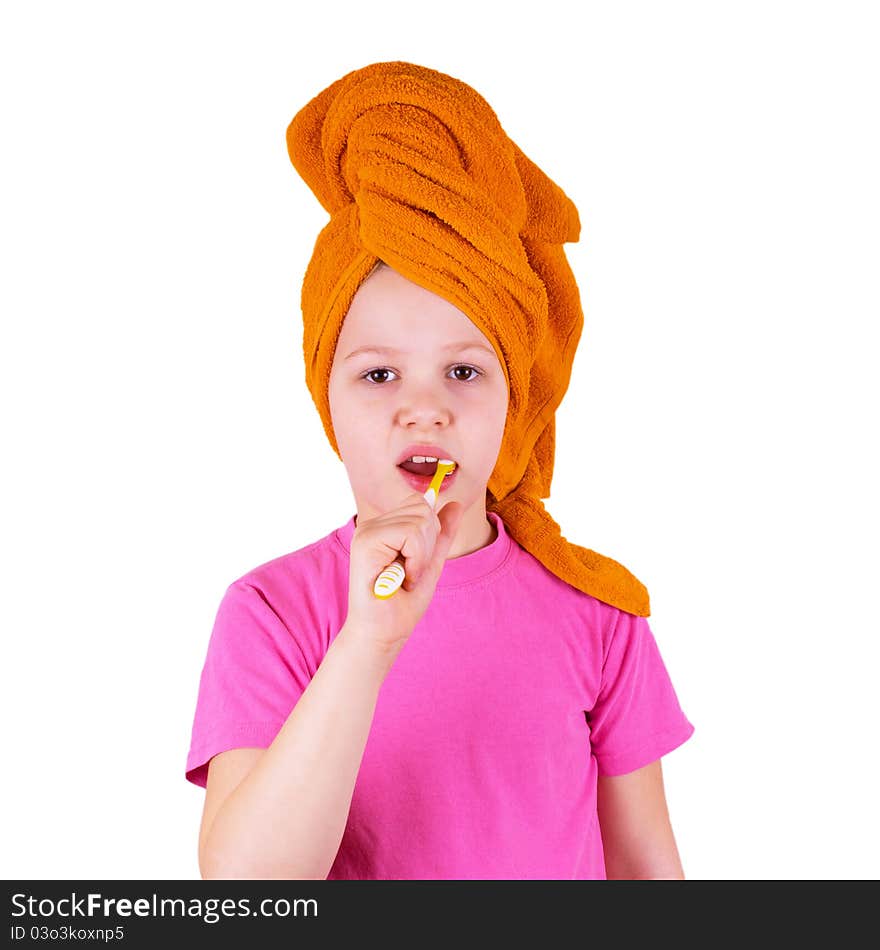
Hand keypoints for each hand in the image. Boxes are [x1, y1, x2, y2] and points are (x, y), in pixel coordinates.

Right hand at [344, 493, 464, 659]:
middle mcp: (372, 524)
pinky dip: (416, 559)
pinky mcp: (366, 541)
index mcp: (384, 526)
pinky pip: (411, 534)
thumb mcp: (430, 561)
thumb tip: (455, 504)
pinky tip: (401, 578)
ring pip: (420, 520)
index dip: (429, 535)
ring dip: (421, 555)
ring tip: (404, 576)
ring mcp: (366, 531)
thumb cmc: (403, 602)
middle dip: (427, 545)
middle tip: (409, 572)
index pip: (420, 505)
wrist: (384, 632)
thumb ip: (441, 533)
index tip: (415, 564)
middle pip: (422, 510)